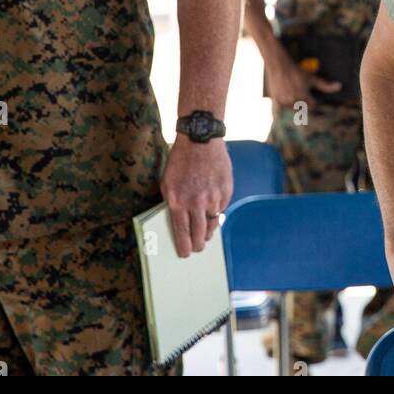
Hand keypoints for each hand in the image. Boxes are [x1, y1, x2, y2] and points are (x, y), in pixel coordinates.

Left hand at [161, 135, 232, 258]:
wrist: (200, 139)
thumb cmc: (181, 159)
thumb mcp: (167, 182)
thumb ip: (172, 202)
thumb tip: (178, 220)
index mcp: (177, 201)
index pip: (181, 233)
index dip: (184, 246)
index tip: (185, 254)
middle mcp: (196, 203)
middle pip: (199, 233)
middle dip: (198, 244)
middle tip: (198, 247)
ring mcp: (213, 197)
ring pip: (213, 223)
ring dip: (209, 231)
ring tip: (206, 233)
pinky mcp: (226, 191)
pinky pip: (222, 208)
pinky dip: (217, 212)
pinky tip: (213, 211)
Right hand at [263, 57, 340, 108]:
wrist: (279, 66)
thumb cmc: (297, 71)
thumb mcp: (312, 78)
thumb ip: (326, 86)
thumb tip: (340, 86)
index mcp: (304, 97)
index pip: (312, 104)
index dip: (310, 97)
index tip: (306, 90)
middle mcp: (294, 101)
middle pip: (302, 106)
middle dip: (302, 99)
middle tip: (297, 87)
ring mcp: (285, 102)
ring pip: (292, 107)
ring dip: (293, 101)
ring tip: (291, 89)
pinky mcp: (277, 101)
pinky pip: (283, 107)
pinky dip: (284, 102)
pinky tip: (285, 93)